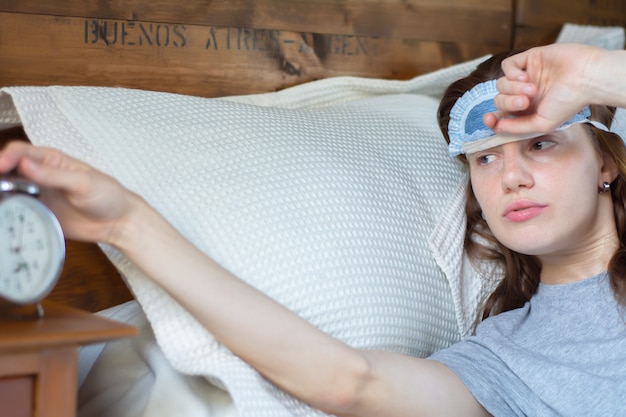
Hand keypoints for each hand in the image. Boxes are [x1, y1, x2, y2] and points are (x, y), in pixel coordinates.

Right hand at [0, 141, 137, 245]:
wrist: (118, 223)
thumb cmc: (107, 196)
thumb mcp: (83, 183)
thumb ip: (54, 175)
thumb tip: (24, 164)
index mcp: (51, 160)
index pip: (21, 152)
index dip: (6, 157)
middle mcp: (39, 176)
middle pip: (8, 170)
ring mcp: (37, 196)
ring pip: (7, 191)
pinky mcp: (38, 215)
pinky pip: (15, 212)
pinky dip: (5, 212)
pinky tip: (2, 217)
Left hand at [483, 44, 605, 134]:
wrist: (587, 78)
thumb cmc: (569, 102)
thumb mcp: (542, 123)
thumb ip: (517, 127)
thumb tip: (496, 127)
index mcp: (527, 110)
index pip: (501, 114)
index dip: (491, 118)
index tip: (489, 119)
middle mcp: (524, 94)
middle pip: (499, 99)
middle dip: (508, 102)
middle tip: (525, 101)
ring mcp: (526, 76)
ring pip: (501, 83)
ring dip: (513, 88)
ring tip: (532, 88)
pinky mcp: (529, 59)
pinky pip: (507, 65)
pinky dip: (512, 73)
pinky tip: (526, 77)